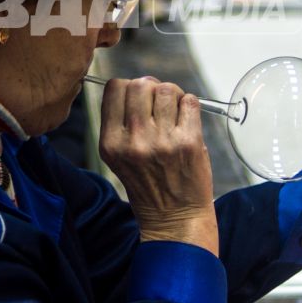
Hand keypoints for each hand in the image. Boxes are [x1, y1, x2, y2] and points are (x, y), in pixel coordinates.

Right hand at [99, 76, 217, 254]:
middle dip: (151, 87)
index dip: (128, 86)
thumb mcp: (118, 158)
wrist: (175, 219)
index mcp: (111, 143)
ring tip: (174, 112)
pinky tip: (186, 121)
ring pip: (167, 89)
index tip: (137, 99)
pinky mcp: (189, 142)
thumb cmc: (148, 185)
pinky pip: (190, 101)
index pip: (114, 88)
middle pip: (140, 84)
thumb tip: (137, 84)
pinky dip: (189, 105)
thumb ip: (120, 123)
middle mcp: (134, 140)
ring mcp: (162, 141)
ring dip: (173, 94)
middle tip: (159, 103)